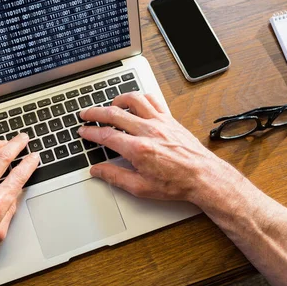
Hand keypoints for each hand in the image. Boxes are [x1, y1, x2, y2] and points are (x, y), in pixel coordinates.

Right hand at [78, 93, 237, 203]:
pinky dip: (140, 98)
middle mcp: (148, 131)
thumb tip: (97, 170)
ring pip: (133, 100)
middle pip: (114, 114)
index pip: (106, 135)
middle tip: (86, 114)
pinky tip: (135, 103)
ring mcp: (160, 122)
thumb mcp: (140, 188)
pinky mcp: (169, 119)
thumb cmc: (176, 184)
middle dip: (95, 112)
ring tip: (110, 105)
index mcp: (138, 149)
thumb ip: (115, 177)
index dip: (91, 132)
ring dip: (117, 100)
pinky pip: (152, 100)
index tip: (83, 131)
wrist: (202, 177)